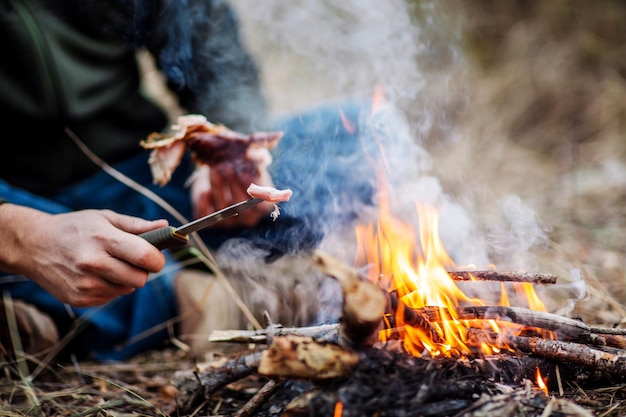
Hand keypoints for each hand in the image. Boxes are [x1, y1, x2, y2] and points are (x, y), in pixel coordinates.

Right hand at [0, 205, 167, 306]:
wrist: (32, 245)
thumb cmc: (74, 228)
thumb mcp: (104, 218)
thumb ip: (137, 225)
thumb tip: (167, 226)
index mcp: (103, 239)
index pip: (145, 256)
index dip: (157, 259)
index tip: (157, 256)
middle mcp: (93, 264)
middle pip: (140, 279)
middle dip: (143, 270)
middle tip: (134, 260)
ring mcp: (85, 285)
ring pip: (127, 289)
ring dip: (126, 279)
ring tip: (109, 264)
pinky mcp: (79, 299)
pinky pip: (112, 297)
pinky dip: (111, 287)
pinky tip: (96, 274)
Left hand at [190, 162, 274, 227]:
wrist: (222, 177)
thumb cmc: (242, 171)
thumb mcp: (251, 166)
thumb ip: (256, 162)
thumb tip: (259, 156)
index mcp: (262, 208)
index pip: (262, 205)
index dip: (254, 191)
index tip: (245, 173)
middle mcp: (247, 219)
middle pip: (241, 207)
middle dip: (233, 185)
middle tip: (228, 167)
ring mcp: (229, 222)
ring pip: (223, 209)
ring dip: (218, 187)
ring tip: (215, 169)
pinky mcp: (211, 221)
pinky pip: (206, 214)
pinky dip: (204, 203)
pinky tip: (205, 190)